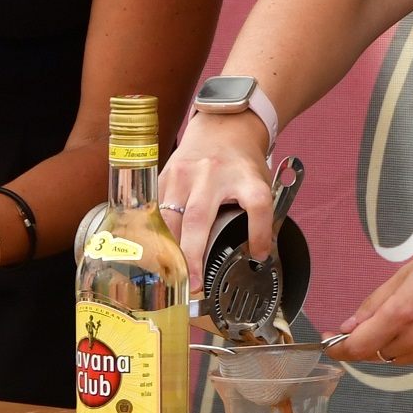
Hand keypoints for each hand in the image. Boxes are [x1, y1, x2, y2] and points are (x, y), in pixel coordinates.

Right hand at [160, 106, 274, 280]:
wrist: (224, 126)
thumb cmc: (242, 162)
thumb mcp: (259, 182)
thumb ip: (258, 215)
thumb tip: (256, 256)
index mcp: (245, 176)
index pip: (257, 204)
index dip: (259, 233)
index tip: (259, 255)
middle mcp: (214, 174)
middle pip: (200, 216)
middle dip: (193, 255)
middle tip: (194, 285)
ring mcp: (185, 173)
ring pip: (171, 216)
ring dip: (169, 251)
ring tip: (170, 277)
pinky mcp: (166, 175)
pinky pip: (156, 209)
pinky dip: (155, 234)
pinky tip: (153, 254)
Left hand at [332, 228, 412, 363]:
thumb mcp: (408, 271)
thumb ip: (375, 302)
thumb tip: (350, 325)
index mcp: (404, 312)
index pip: (358, 346)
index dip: (339, 348)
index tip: (330, 342)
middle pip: (377, 354)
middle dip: (370, 339)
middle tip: (375, 317)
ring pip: (398, 358)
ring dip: (392, 343)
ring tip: (410, 313)